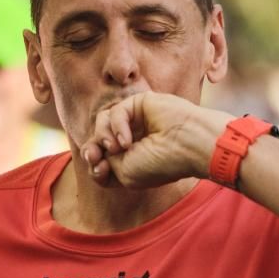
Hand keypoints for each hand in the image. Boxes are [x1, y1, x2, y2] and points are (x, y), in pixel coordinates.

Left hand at [82, 92, 231, 187]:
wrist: (187, 146)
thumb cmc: (161, 164)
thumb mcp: (124, 174)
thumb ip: (103, 162)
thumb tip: (91, 149)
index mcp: (133, 159)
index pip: (102, 158)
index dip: (94, 162)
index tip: (100, 169)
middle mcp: (134, 139)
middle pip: (98, 139)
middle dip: (93, 148)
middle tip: (95, 155)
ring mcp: (137, 121)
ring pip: (102, 122)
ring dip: (102, 136)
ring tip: (115, 147)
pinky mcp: (140, 103)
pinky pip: (115, 111)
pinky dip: (117, 126)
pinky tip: (127, 140)